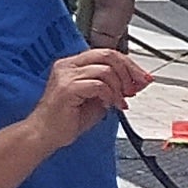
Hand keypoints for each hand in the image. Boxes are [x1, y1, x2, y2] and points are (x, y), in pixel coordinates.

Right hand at [27, 49, 156, 147]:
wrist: (45, 134)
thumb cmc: (67, 119)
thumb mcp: (97, 99)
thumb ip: (114, 88)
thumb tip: (137, 82)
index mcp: (73, 64)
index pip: (106, 53)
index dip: (129, 64)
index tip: (142, 77)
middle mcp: (67, 65)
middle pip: (107, 55)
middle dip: (129, 72)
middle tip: (136, 88)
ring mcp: (66, 75)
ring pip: (106, 70)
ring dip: (119, 87)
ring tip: (119, 102)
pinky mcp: (67, 88)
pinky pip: (98, 84)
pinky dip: (110, 95)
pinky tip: (109, 105)